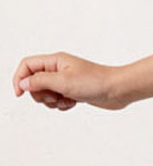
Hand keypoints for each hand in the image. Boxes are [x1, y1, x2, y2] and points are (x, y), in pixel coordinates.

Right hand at [12, 52, 127, 110]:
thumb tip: (23, 83)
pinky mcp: (74, 92)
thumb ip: (40, 81)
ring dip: (52, 101)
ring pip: (45, 94)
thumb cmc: (96, 82)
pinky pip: (57, 101)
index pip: (27, 65)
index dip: (20, 79)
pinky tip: (74, 103)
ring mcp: (66, 81)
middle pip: (34, 83)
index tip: (20, 94)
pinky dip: (62, 105)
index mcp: (55, 61)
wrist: (119, 90)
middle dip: (40, 94)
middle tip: (55, 95)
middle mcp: (59, 69)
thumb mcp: (63, 81)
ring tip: (66, 99)